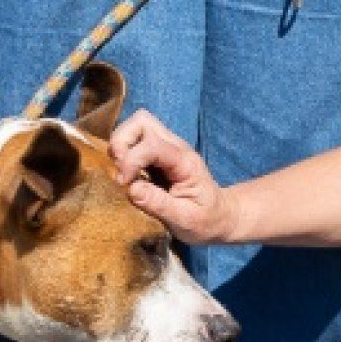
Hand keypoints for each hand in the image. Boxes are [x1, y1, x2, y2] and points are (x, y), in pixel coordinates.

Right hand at [110, 110, 238, 244]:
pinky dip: (124, 151)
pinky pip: (136, 139)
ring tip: (122, 172)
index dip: (131, 160)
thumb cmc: (205, 220)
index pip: (152, 145)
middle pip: (142, 121)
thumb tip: (131, 189)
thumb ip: (159, 204)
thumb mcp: (186, 220)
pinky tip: (128, 174)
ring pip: (137, 125)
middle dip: (122, 142)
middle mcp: (176, 147)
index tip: (124, 184)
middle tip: (120, 171)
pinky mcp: (158, 153)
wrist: (220, 217)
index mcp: (185, 162)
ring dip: (121, 145)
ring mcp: (167, 147)